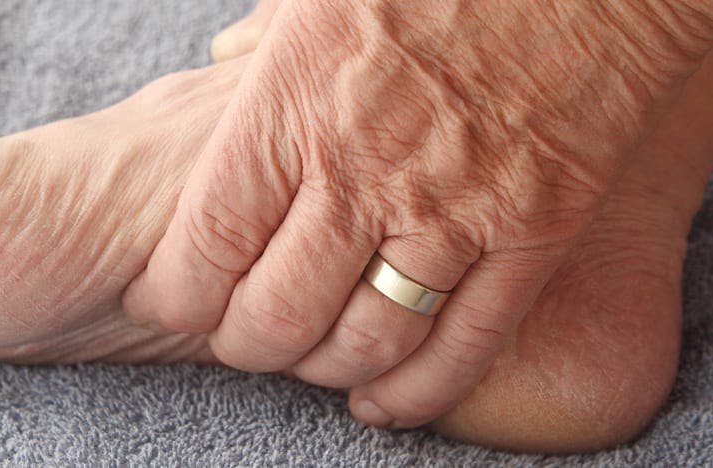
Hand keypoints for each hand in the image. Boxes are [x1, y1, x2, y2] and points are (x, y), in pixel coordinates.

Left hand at [125, 0, 712, 427]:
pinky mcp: (534, 234)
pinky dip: (417, 393)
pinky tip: (384, 403)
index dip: (178, 292)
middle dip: (245, 343)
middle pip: (275, 315)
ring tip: (312, 362)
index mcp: (296, 104)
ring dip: (325, 370)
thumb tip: (226, 56)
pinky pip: (464, 347)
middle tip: (244, 335)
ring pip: (365, 342)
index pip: (207, 247)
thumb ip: (270, 39)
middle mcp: (365, 172)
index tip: (179, 295)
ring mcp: (454, 211)